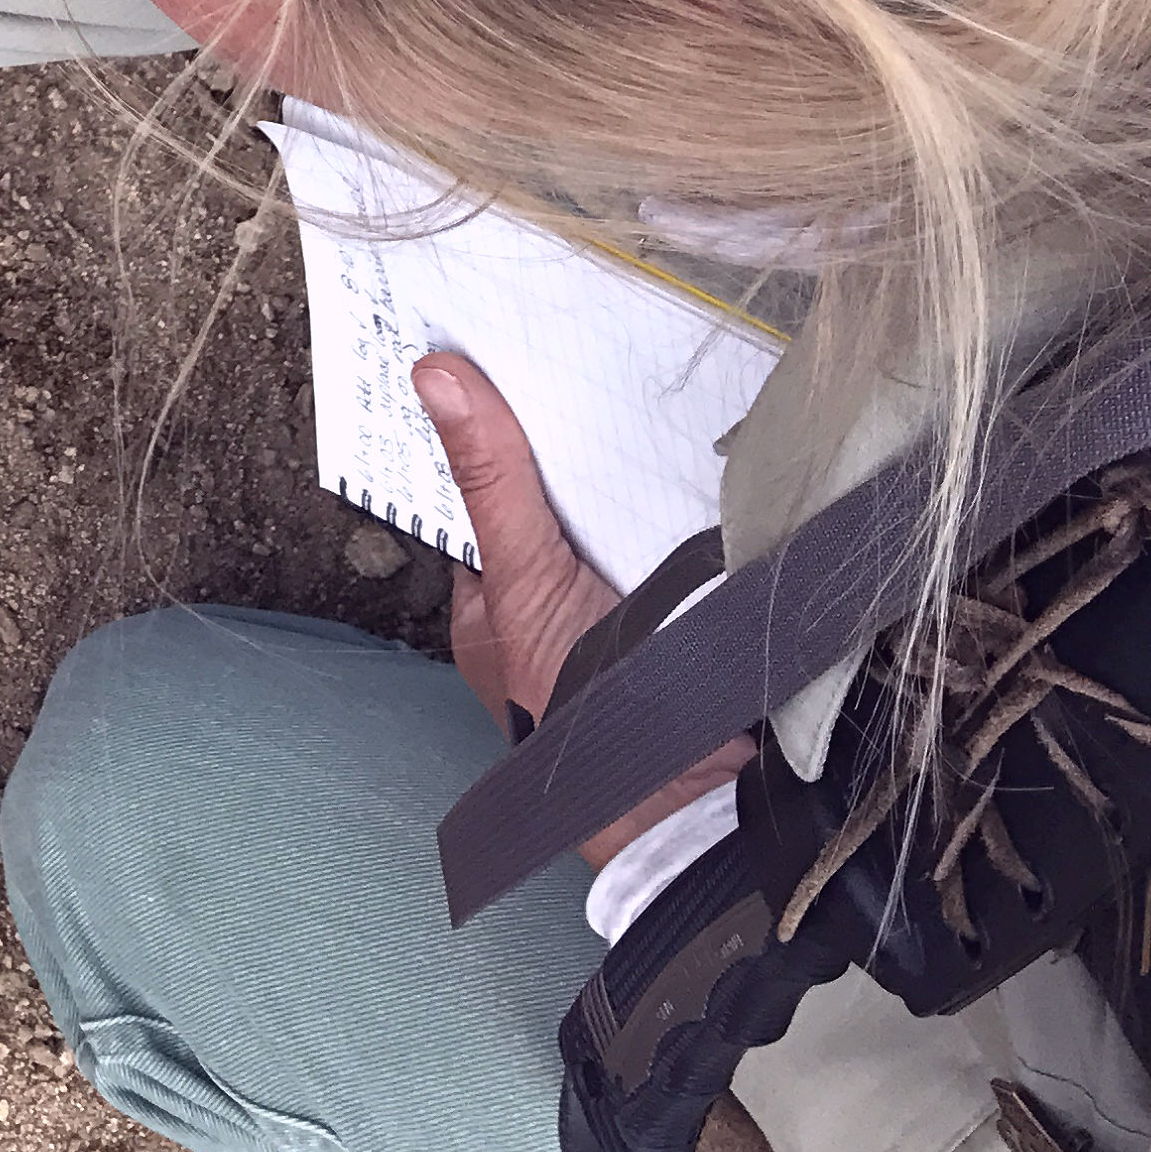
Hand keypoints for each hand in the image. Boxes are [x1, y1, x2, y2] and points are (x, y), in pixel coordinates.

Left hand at [414, 353, 753, 867]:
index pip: (483, 497)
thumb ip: (494, 487)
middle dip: (570, 446)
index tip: (502, 350)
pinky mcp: (684, 614)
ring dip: (638, 471)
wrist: (697, 804)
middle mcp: (545, 606)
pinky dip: (692, 506)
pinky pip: (682, 540)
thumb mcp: (528, 583)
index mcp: (489, 604)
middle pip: (553, 503)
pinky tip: (713, 455)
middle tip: (587, 347)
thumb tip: (437, 380)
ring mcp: (616, 611)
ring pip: (620, 518)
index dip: (490, 431)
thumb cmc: (587, 714)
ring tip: (651, 378)